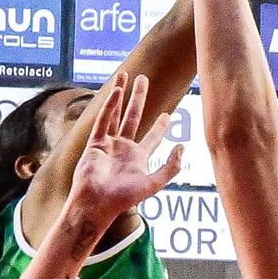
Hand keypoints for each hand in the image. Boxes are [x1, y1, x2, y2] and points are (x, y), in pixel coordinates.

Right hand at [66, 72, 182, 227]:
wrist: (96, 204)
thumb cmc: (123, 198)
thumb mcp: (153, 184)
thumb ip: (170, 168)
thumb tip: (182, 147)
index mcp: (138, 159)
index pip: (153, 138)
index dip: (160, 126)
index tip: (167, 115)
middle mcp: (123, 149)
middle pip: (133, 117)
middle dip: (139, 98)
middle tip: (143, 79)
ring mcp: (108, 145)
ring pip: (116, 113)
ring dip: (120, 93)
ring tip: (125, 74)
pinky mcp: (95, 143)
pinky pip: (103, 120)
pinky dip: (110, 105)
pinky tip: (117, 91)